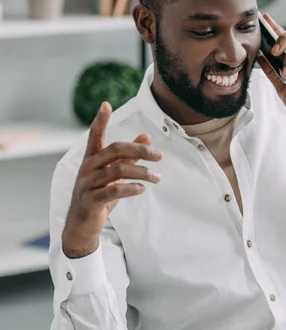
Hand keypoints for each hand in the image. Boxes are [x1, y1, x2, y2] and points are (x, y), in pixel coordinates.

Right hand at [62, 102, 162, 258]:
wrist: (82, 225)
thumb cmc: (100, 195)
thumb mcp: (115, 174)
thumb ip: (129, 155)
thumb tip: (147, 136)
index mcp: (91, 159)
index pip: (94, 135)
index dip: (100, 120)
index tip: (106, 104)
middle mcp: (87, 168)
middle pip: (114, 150)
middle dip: (139, 150)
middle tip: (159, 155)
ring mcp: (87, 184)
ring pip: (118, 170)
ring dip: (142, 173)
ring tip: (157, 177)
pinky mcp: (91, 200)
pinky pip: (113, 190)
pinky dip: (131, 188)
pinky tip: (142, 188)